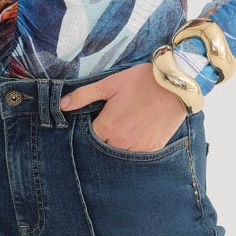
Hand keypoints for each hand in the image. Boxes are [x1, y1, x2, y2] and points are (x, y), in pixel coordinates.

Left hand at [58, 60, 187, 150]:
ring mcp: (138, 148)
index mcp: (107, 127)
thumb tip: (61, 105)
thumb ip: (83, 96)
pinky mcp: (153, 149)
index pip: (88, 137)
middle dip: (103, 137)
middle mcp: (121, 142)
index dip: (91, 128)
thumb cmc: (141, 81)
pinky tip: (138, 131)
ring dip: (118, 143)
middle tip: (113, 121)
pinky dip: (134, 146)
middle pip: (103, 147)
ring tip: (126, 125)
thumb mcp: (109, 84)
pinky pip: (137, 154)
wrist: (175, 85)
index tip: (97, 118)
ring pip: (119, 152)